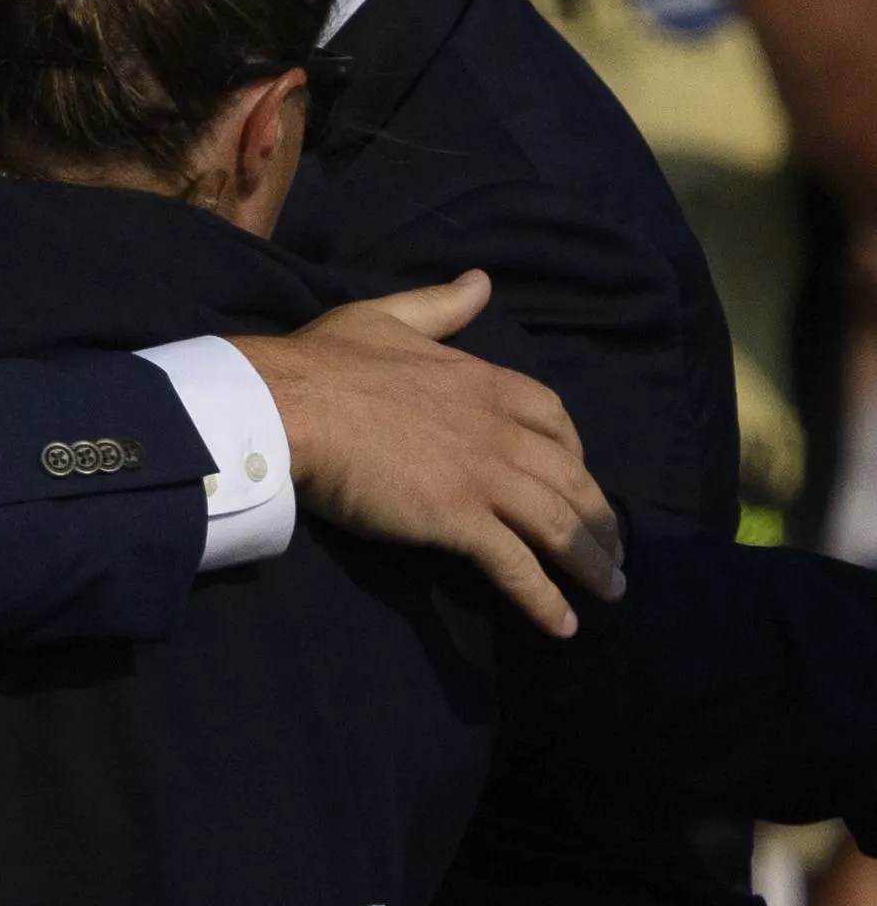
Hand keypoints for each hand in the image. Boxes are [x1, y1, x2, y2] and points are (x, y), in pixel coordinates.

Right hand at [233, 271, 624, 637]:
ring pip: (560, 525)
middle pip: (573, 480)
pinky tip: (563, 624)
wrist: (291, 404)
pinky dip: (546, 599)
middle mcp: (500, 431)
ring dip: (592, 563)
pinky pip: (517, 566)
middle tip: (614, 550)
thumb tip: (481, 282)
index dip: (574, 453)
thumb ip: (439, 306)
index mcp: (486, 383)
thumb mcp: (386, 317)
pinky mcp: (460, 520)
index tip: (578, 477)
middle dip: (602, 519)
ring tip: (610, 591)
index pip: (555, 421)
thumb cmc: (326, 361)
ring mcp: (484, 478)